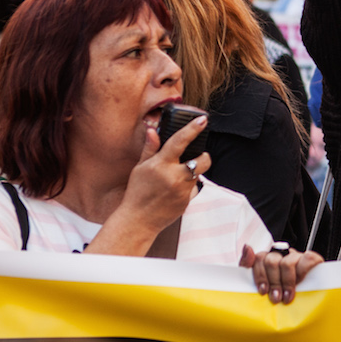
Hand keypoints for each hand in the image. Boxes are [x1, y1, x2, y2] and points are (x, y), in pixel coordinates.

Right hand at [117, 115, 210, 236]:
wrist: (138, 220)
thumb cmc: (137, 193)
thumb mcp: (140, 168)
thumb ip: (150, 149)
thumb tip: (153, 131)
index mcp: (161, 164)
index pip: (180, 141)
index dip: (193, 128)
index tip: (203, 120)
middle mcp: (174, 176)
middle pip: (203, 160)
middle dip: (203, 155)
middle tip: (196, 155)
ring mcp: (182, 190)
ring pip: (198, 174)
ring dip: (193, 172)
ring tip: (178, 175)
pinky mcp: (187, 201)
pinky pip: (193, 189)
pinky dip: (187, 186)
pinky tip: (173, 190)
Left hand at [240, 243, 323, 303]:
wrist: (302, 300)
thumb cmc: (277, 290)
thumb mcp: (259, 283)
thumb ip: (248, 264)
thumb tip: (247, 247)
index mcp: (267, 259)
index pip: (259, 258)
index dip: (260, 275)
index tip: (263, 291)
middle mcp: (281, 255)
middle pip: (272, 261)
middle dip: (273, 282)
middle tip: (276, 297)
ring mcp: (296, 257)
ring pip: (288, 262)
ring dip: (287, 281)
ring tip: (288, 296)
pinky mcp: (311, 259)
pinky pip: (308, 258)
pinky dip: (304, 270)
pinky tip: (301, 282)